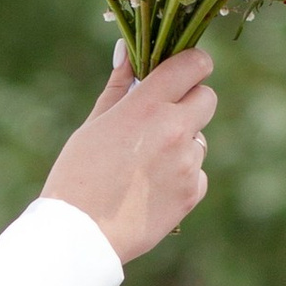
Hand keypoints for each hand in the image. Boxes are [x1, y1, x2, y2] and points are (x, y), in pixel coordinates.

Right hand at [41, 46, 214, 264]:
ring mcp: (187, 163)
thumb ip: (119, 86)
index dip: (193, 63)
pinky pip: (197, 172)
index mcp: (147, 106)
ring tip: (145, 163)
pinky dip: (181, 175)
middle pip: (208, 97)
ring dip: (181, 143)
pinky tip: (150, 187)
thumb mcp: (94, 124)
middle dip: (190, 101)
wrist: (81, 234)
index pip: (192, 64)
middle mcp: (174, 130)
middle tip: (165, 115)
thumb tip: (128, 51)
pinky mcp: (192, 192)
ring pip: (199, 139)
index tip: (186, 69)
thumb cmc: (77, 174)